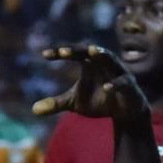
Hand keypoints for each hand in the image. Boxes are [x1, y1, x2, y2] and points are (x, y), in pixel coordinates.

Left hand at [33, 44, 149, 123]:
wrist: (123, 111)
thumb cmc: (98, 101)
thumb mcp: (75, 103)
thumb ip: (56, 103)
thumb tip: (33, 110)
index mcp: (89, 65)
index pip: (74, 54)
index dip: (61, 53)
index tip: (44, 55)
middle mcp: (103, 64)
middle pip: (90, 52)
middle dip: (78, 51)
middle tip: (64, 50)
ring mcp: (118, 73)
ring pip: (110, 60)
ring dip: (102, 55)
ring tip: (92, 51)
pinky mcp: (129, 86)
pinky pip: (122, 82)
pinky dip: (115, 84)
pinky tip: (106, 87)